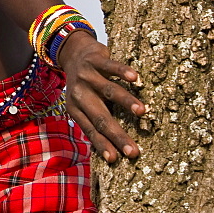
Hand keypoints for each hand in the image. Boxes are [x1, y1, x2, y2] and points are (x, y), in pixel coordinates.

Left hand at [58, 30, 144, 162]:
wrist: (72, 52)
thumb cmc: (84, 85)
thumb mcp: (82, 103)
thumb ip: (93, 120)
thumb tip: (108, 151)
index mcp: (75, 108)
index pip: (91, 130)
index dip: (102, 144)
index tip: (115, 160)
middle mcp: (79, 94)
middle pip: (100, 117)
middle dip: (117, 135)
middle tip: (133, 150)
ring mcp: (86, 76)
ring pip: (108, 90)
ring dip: (125, 101)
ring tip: (141, 111)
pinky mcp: (94, 60)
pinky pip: (110, 66)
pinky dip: (122, 71)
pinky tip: (135, 78)